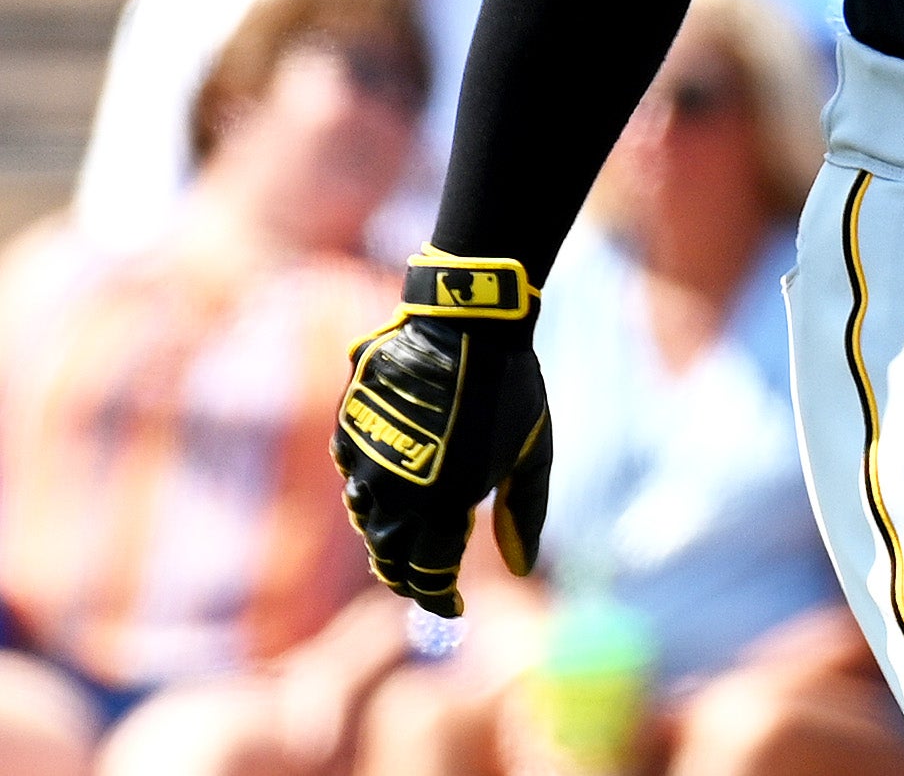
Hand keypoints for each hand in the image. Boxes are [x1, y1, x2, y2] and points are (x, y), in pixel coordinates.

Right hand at [335, 253, 553, 616]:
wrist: (466, 324)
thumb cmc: (511, 389)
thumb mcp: (530, 453)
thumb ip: (523, 514)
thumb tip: (521, 569)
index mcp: (440, 504)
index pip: (427, 575)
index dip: (439, 597)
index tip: (453, 605)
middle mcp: (392, 491)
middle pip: (388, 555)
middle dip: (407, 572)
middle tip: (428, 576)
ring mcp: (363, 462)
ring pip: (366, 520)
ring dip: (388, 535)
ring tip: (412, 535)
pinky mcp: (348, 432)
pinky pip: (353, 478)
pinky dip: (371, 492)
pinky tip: (393, 486)